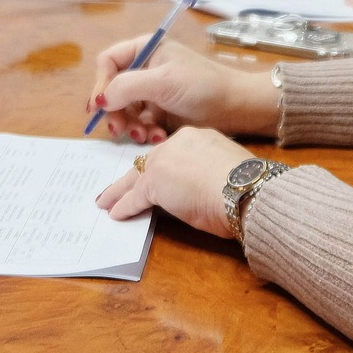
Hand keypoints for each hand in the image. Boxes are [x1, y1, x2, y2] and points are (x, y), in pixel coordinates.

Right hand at [90, 37, 281, 141]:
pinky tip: (158, 138)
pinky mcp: (161, 114)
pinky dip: (145, 133)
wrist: (237, 108)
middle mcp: (146, 70)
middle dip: (116, 111)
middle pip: (113, 90)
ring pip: (125, 111)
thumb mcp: (163, 81)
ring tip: (144, 136)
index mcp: (145, 50)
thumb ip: (127, 86)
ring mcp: (153, 93)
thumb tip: (100, 100)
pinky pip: (141, 124)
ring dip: (131, 126)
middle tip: (119, 130)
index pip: (109, 62)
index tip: (100, 106)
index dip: (101, 83)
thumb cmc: (202, 86)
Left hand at [95, 127, 253, 238]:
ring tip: (106, 201)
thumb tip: (198, 187)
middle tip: (119, 187)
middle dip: (134, 176)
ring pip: (136, 177)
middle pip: (148, 161)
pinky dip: (124, 206)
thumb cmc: (245, 185)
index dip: (161, 166)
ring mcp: (163, 162)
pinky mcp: (154, 184)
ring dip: (119, 191)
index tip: (156, 176)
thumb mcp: (224, 169)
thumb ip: (206, 171)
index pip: (170, 152)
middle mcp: (177, 143)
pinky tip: (116, 214)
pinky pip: (134, 197)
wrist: (244, 190)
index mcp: (197, 138)